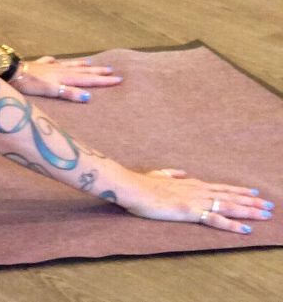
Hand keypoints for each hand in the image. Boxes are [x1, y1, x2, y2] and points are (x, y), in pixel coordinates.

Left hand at [10, 55, 120, 102]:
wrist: (10, 71)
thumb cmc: (30, 84)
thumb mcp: (51, 90)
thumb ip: (68, 93)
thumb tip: (88, 96)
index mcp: (64, 77)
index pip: (88, 80)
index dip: (103, 81)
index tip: (119, 79)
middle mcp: (59, 70)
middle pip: (82, 71)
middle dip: (97, 72)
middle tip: (112, 70)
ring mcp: (48, 66)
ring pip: (69, 65)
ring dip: (80, 65)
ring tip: (90, 63)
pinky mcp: (37, 65)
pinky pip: (51, 62)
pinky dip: (56, 61)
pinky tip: (56, 59)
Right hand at [116, 168, 273, 233]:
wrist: (132, 187)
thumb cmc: (142, 183)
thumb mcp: (158, 174)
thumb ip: (172, 174)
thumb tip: (180, 172)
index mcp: (191, 183)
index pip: (221, 188)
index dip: (239, 191)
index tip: (254, 192)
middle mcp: (198, 190)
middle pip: (230, 196)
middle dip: (251, 201)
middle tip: (269, 205)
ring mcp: (196, 200)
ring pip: (229, 206)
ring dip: (248, 211)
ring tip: (265, 215)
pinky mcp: (190, 211)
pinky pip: (215, 219)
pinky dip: (232, 225)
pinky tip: (245, 229)